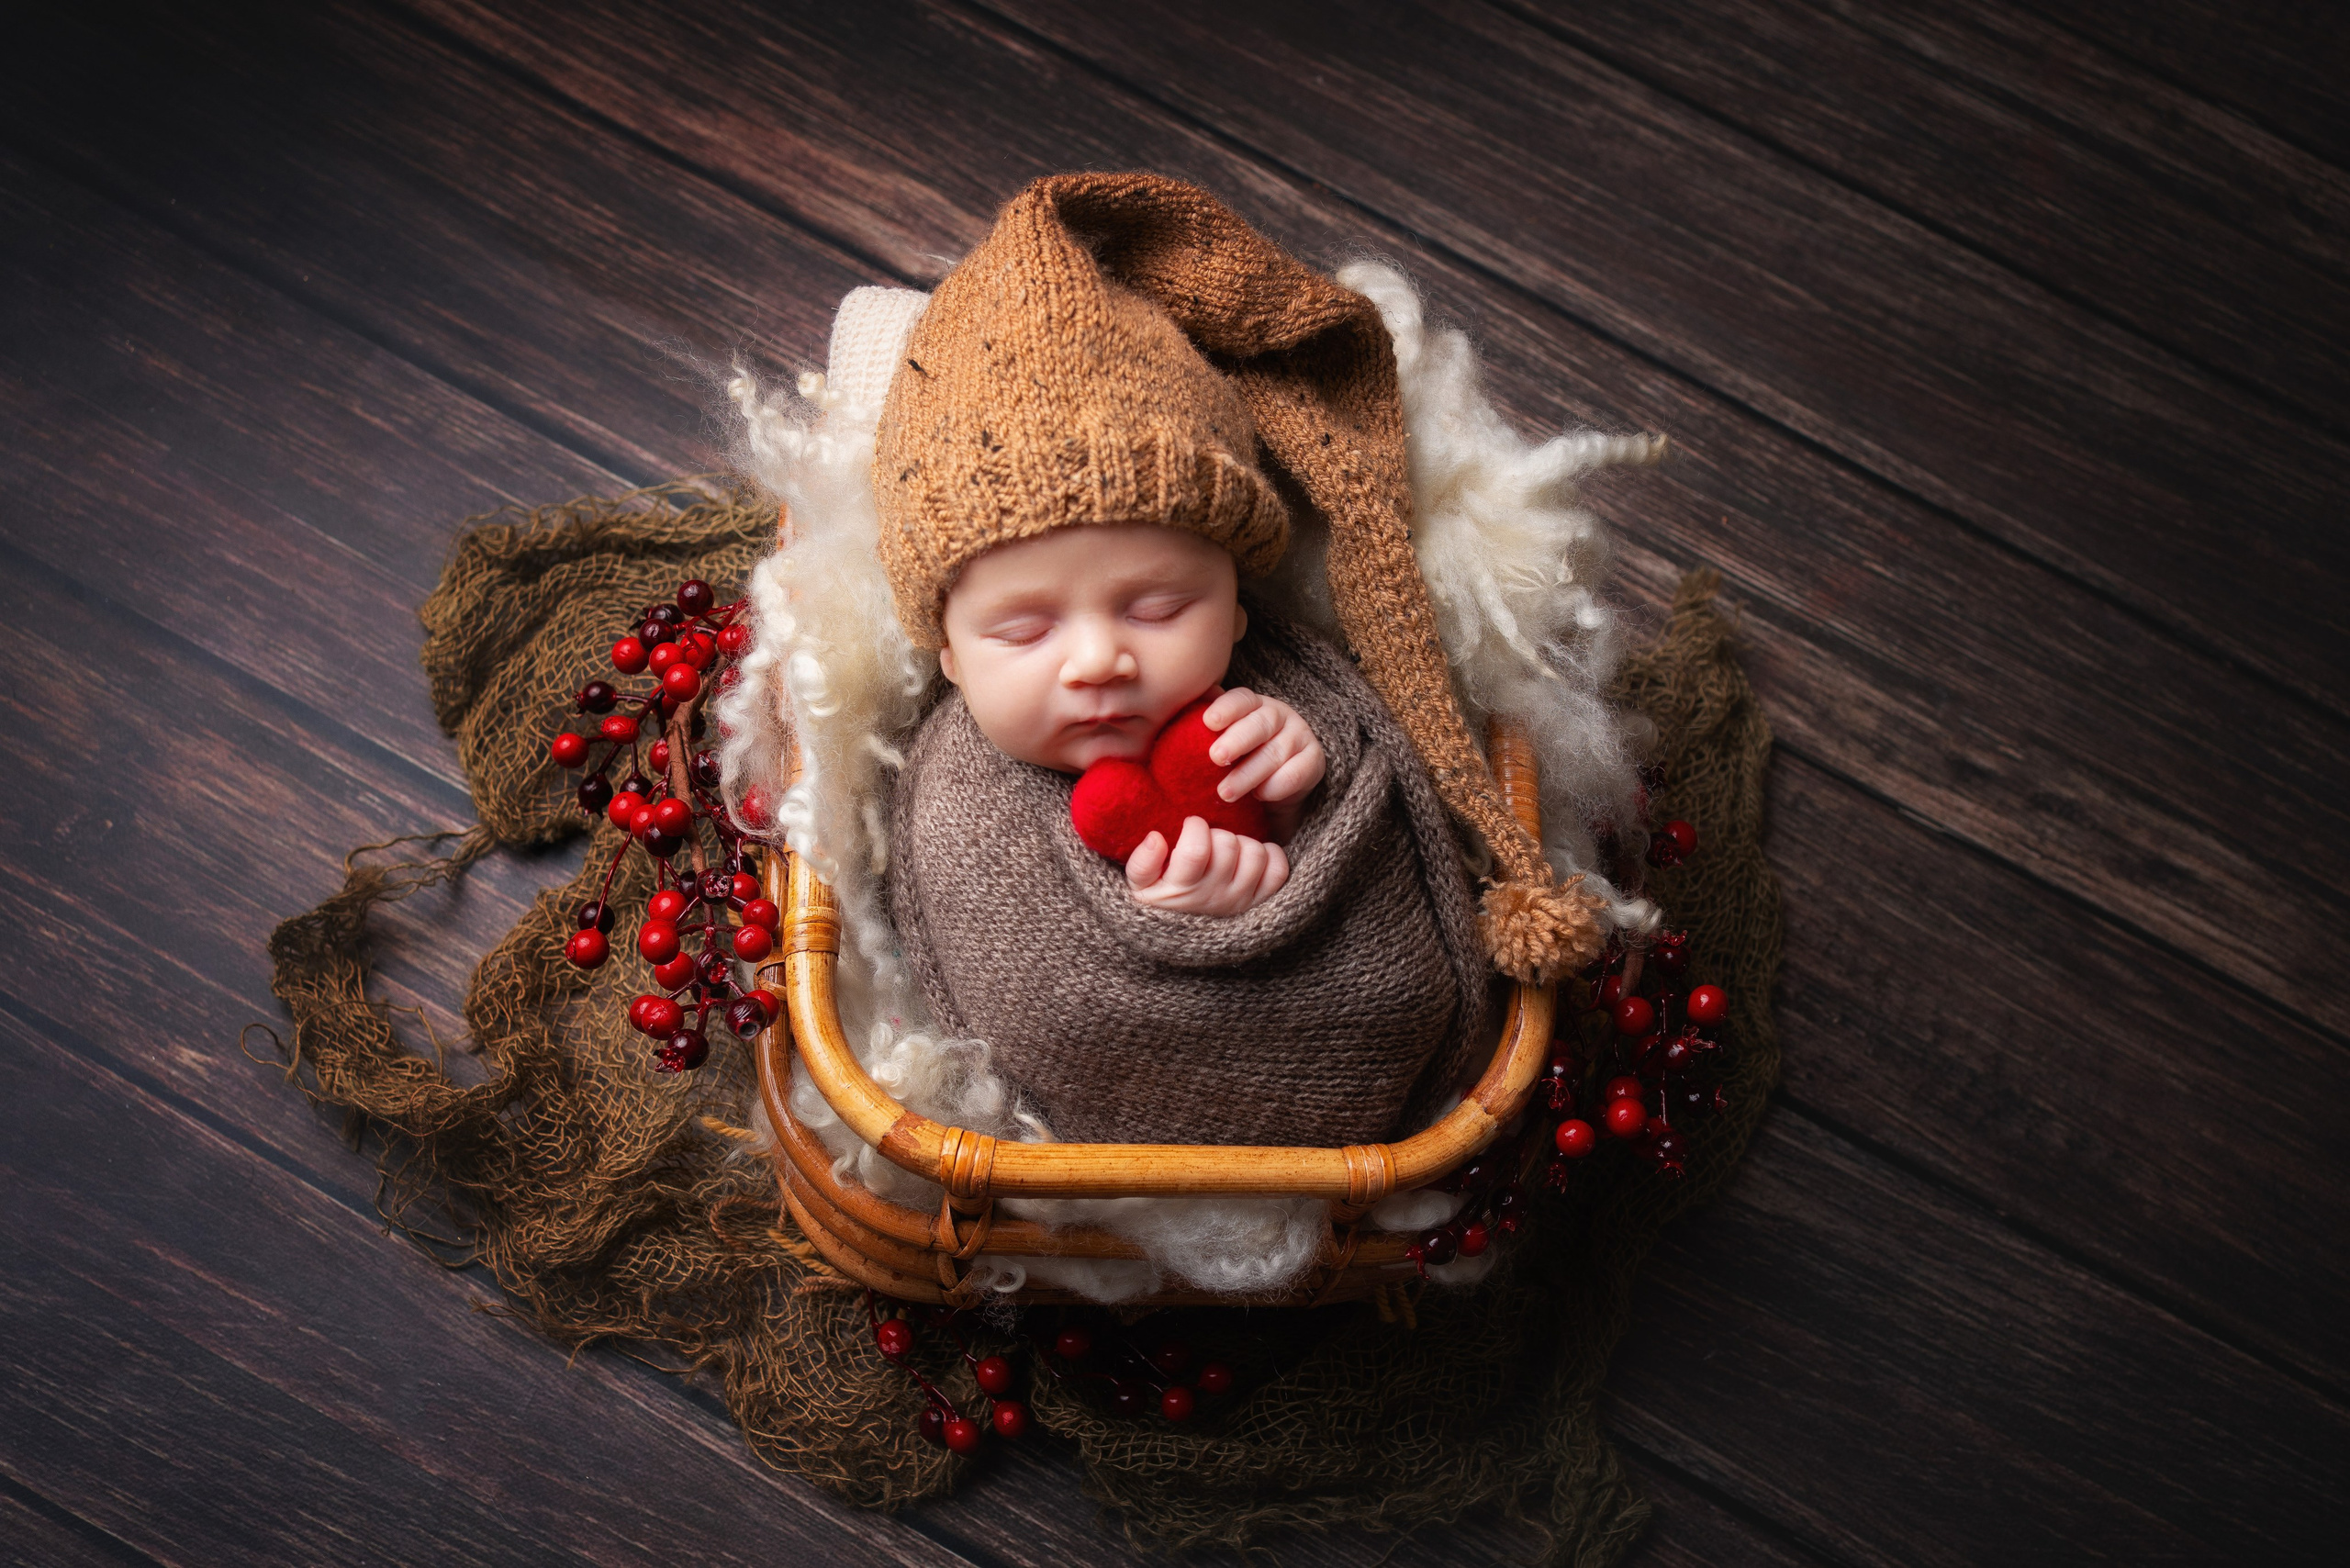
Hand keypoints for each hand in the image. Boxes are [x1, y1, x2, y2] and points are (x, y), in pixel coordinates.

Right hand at [1126, 816, 1289, 915]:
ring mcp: (1240, 900)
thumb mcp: (1139, 886)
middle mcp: (1215, 896)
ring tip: (1227, 849)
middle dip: (1218, 833)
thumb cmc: (1158, 902)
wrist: (1178, 940)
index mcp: (1183, 889)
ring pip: (1256, 855)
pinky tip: (1250, 856)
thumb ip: (1142, 863)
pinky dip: (1271, 856)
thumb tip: (1155, 838)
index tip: (1189, 825)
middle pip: (1229, 846)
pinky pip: (1278, 871)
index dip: (1195, 827)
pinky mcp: (1260, 902)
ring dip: (1244, 843)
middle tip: (1208, 840)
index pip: (1196, 850)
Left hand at [1201, 686, 1324, 841]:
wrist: (1273, 791)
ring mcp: (1299, 736)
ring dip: (1248, 774)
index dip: (1226, 709)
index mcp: (1253, 705)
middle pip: (1259, 724)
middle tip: (1215, 758)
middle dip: (1236, 741)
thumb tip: (1193, 701)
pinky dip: (1276, 786)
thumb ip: (1203, 727)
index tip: (1208, 722)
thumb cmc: (1238, 762)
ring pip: (1274, 753)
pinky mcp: (1314, 761)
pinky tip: (1259, 796)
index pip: (1241, 699)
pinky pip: (1296, 773)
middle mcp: (1279, 715)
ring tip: (1225, 793)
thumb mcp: (1219, 744)